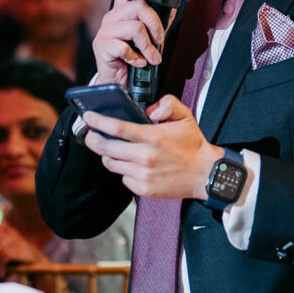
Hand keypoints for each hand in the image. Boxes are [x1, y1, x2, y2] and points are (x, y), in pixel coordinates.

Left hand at [80, 96, 219, 200]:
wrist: (205, 174)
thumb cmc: (193, 145)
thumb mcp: (185, 117)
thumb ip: (168, 104)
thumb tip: (150, 110)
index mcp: (153, 137)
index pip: (117, 128)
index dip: (98, 121)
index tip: (88, 117)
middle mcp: (145, 157)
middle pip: (106, 148)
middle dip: (93, 140)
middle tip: (90, 135)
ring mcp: (143, 175)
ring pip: (111, 164)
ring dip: (107, 156)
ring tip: (112, 150)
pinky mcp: (143, 188)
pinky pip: (123, 178)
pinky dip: (124, 171)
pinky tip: (132, 165)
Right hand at [89, 0, 165, 85]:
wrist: (118, 81)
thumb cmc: (134, 57)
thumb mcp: (147, 36)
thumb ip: (156, 21)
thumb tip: (172, 8)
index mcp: (122, 10)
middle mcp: (112, 16)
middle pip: (139, 6)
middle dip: (156, 26)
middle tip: (159, 41)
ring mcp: (105, 30)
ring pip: (136, 28)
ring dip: (149, 47)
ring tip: (152, 57)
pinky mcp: (102, 46)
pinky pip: (125, 48)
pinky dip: (137, 58)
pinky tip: (137, 63)